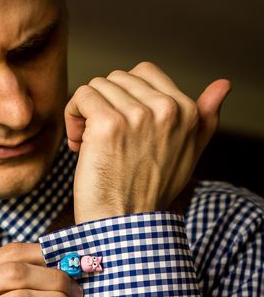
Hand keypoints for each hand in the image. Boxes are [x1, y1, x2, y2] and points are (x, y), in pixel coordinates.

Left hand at [67, 64, 229, 221]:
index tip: (124, 128)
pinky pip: (81, 96)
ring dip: (86, 113)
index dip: (126, 97)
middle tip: (105, 139)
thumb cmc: (151, 189)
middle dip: (106, 104)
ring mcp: (138, 115)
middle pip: (118, 78)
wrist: (124, 224)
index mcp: (187, 111)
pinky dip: (73, 118)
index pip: (145, 72)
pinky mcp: (108, 123)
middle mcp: (167, 109)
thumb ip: (206, 117)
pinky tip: (79, 144)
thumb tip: (223, 85)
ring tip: (92, 144)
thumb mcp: (189, 151)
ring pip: (97, 86)